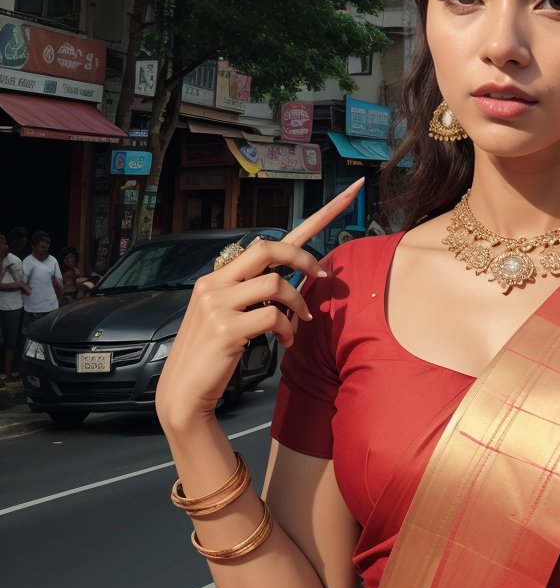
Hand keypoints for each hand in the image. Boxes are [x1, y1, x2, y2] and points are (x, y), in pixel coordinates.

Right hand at [156, 180, 363, 427]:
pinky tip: (285, 343)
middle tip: (325, 276)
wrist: (183, 392)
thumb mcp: (226, 316)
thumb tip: (285, 284)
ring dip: (298, 304)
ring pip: (276, 284)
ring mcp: (217, 304)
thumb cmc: (212, 355)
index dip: (313, 218)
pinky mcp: (226, 328)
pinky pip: (273, 317)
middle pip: (268, 248)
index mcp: (217, 277)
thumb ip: (248, 296)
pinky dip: (288, 330)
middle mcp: (215, 283)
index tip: (348, 195)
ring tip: (300, 324)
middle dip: (304, 258)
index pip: (263, 241)